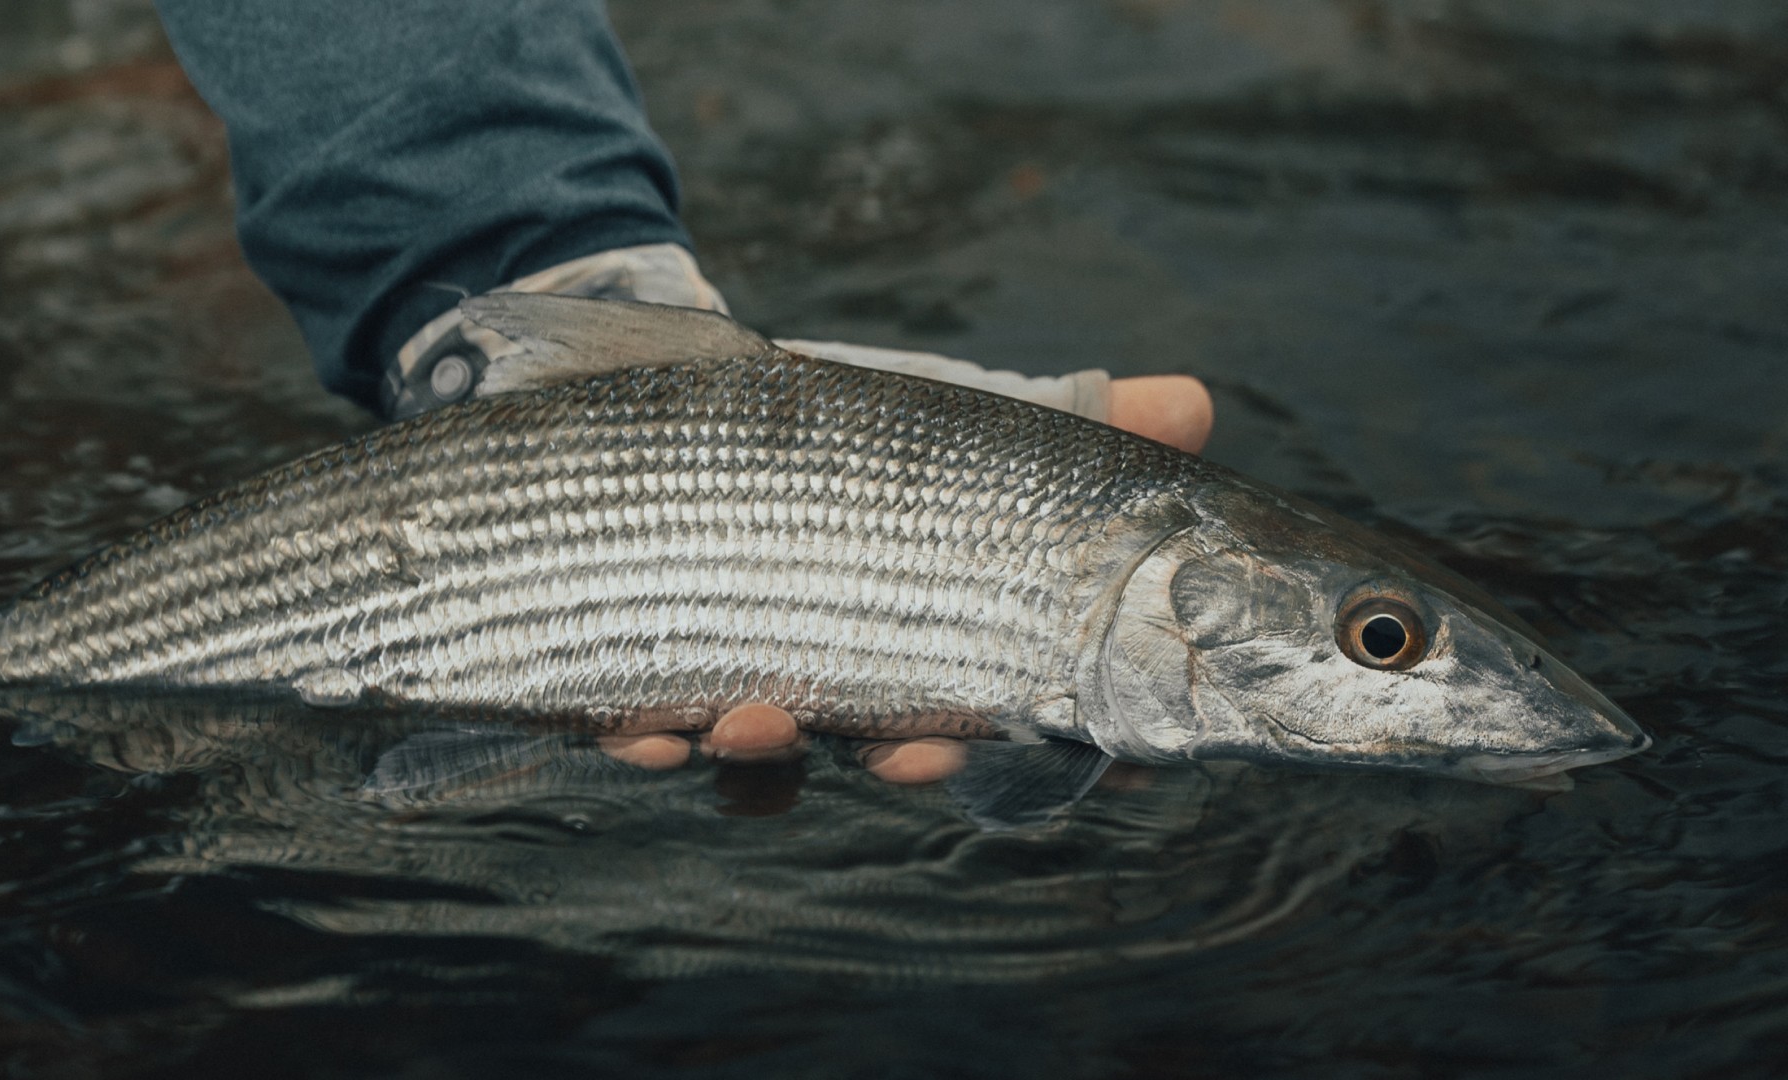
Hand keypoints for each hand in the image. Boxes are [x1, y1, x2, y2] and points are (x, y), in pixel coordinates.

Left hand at [598, 374, 1214, 784]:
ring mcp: (754, 687)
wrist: (697, 406)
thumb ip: (1078, 423)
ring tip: (755, 724)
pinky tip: (645, 733)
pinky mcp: (650, 674)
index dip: (1077, 745)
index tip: (1117, 762)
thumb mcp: (967, 420)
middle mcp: (855, 685)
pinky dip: (646, 741)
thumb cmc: (862, 436)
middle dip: (910, 762)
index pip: (1025, 709)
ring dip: (766, 757)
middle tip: (922, 758)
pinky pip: (644, 731)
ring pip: (770, 755)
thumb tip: (1193, 400)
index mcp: (944, 641)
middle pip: (896, 749)